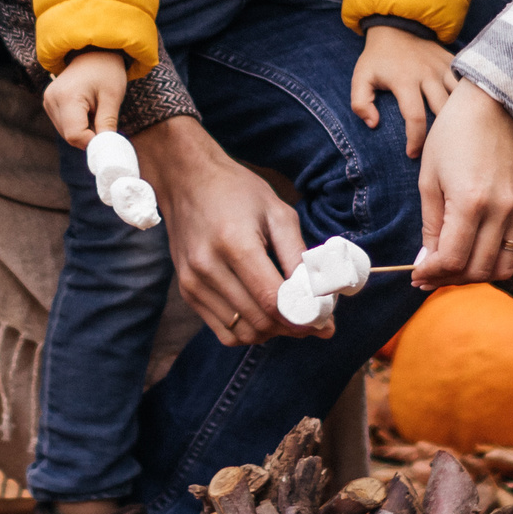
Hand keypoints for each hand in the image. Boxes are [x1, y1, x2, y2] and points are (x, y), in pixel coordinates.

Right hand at [42, 50, 127, 148]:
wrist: (94, 51)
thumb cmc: (106, 70)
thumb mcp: (113, 96)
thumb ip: (107, 124)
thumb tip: (106, 149)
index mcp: (66, 97)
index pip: (75, 135)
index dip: (93, 141)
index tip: (109, 136)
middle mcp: (51, 100)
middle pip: (70, 136)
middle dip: (90, 135)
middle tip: (105, 120)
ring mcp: (48, 102)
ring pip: (67, 133)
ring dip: (84, 130)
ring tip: (96, 110)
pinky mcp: (49, 103)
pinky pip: (64, 125)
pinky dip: (78, 124)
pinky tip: (87, 109)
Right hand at [135, 115, 328, 345]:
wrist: (186, 180)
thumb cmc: (236, 191)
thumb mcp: (278, 213)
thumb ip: (299, 256)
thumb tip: (322, 296)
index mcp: (235, 244)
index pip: (272, 299)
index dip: (304, 317)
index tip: (326, 322)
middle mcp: (209, 268)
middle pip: (259, 321)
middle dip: (292, 327)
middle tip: (312, 319)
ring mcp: (193, 283)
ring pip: (242, 333)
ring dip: (271, 332)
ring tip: (288, 315)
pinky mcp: (187, 292)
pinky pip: (223, 332)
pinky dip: (248, 331)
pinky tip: (263, 315)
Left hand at [350, 28, 457, 156]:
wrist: (397, 25)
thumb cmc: (378, 57)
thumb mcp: (361, 77)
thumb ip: (360, 103)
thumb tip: (374, 124)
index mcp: (405, 80)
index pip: (415, 117)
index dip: (416, 140)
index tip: (412, 154)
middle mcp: (428, 74)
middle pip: (444, 111)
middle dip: (442, 134)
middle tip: (438, 150)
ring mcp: (443, 67)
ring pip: (460, 98)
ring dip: (460, 117)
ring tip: (455, 135)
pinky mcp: (452, 62)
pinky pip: (467, 83)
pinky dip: (469, 99)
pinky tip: (468, 114)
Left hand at [412, 80, 512, 287]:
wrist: (492, 106)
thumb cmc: (453, 136)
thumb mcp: (429, 178)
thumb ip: (430, 224)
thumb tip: (426, 260)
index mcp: (470, 201)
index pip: (452, 259)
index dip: (432, 274)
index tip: (417, 275)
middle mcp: (500, 210)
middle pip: (478, 269)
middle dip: (450, 278)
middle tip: (431, 275)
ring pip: (504, 267)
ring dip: (476, 275)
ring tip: (455, 268)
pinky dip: (495, 258)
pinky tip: (475, 249)